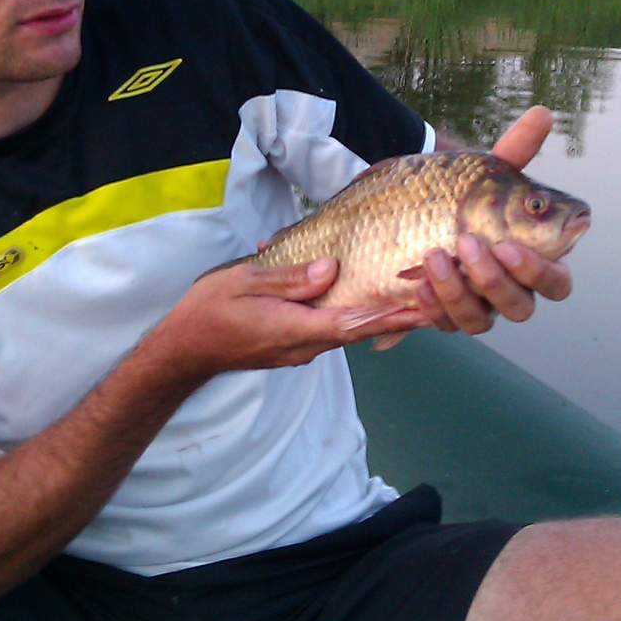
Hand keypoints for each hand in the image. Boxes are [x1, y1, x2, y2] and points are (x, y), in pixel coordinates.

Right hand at [146, 257, 432, 380]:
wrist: (186, 348)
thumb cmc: (210, 311)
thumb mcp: (245, 282)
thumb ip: (290, 278)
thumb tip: (332, 269)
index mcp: (294, 328)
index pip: (352, 324)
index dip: (389, 316)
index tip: (422, 308)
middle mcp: (304, 346)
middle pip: (358, 331)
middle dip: (395, 317)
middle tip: (434, 299)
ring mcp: (299, 350)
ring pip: (346, 332)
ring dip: (377, 318)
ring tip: (411, 299)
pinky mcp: (293, 347)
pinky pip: (330, 332)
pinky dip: (354, 319)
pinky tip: (366, 303)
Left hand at [376, 105, 573, 348]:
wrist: (403, 213)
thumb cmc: (456, 195)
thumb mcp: (483, 173)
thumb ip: (516, 150)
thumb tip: (543, 112)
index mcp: (530, 261)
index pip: (557, 282)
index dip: (538, 269)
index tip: (508, 242)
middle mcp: (508, 292)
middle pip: (521, 308)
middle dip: (496, 281)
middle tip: (470, 246)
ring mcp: (474, 307)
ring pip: (480, 322)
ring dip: (458, 291)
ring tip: (434, 256)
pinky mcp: (441, 316)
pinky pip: (443, 323)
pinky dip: (431, 304)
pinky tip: (415, 279)